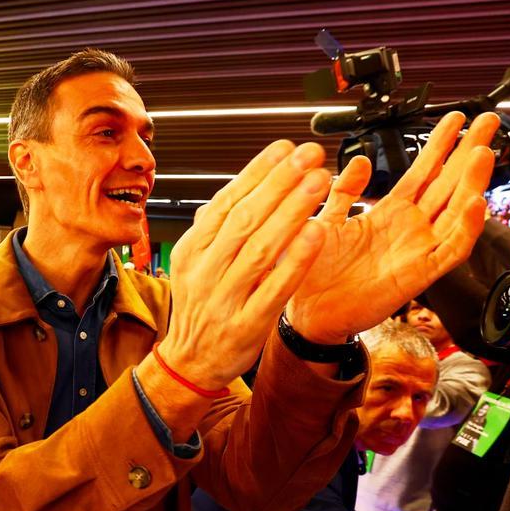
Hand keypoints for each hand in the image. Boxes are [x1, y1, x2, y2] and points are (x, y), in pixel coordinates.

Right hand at [159, 140, 333, 387]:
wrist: (190, 362)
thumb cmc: (202, 307)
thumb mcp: (197, 262)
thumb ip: (220, 226)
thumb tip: (250, 181)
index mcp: (193, 249)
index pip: (226, 201)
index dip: (257, 172)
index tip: (285, 148)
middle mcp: (205, 270)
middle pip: (245, 219)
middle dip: (280, 183)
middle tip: (309, 156)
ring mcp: (224, 298)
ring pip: (260, 249)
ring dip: (292, 212)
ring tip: (319, 183)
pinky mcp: (246, 325)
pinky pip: (274, 288)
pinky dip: (296, 260)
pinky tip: (316, 233)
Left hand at [284, 111, 499, 343]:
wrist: (307, 312)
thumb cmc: (316, 271)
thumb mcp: (327, 220)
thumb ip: (344, 191)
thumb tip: (362, 160)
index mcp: (389, 214)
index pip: (422, 172)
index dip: (439, 145)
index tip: (455, 117)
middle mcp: (410, 229)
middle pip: (448, 184)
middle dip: (468, 152)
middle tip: (489, 121)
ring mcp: (418, 250)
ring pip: (456, 212)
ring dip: (472, 183)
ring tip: (483, 152)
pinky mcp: (419, 274)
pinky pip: (450, 250)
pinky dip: (465, 228)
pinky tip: (475, 203)